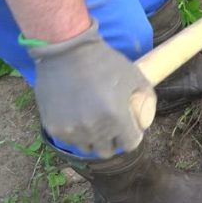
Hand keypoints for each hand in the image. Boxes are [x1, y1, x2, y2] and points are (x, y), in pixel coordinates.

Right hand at [27, 19, 155, 157]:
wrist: (67, 51)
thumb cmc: (105, 62)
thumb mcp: (135, 76)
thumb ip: (147, 98)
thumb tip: (147, 118)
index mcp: (116, 118)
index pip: (130, 144)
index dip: (133, 136)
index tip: (131, 129)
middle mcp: (94, 129)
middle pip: (108, 150)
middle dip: (114, 140)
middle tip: (113, 126)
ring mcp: (72, 130)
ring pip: (87, 148)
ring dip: (94, 139)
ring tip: (95, 122)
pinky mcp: (54, 127)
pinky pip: (69, 140)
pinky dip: (76, 133)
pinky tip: (79, 117)